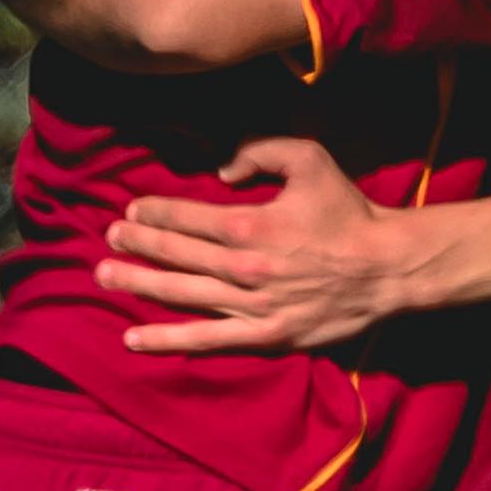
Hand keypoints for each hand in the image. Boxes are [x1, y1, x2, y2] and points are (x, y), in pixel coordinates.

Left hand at [105, 138, 412, 354]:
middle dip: (137, 243)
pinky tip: (134, 339)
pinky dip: (167, 340)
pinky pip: (206, 339)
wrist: (387, 267)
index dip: (153, 210)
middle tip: (109, 237)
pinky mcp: (264, 335)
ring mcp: (250, 305)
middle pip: (174, 253)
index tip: (132, 208)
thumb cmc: (348, 212)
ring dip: (137, 284)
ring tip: (104, 277)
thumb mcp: (311, 160)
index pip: (186, 216)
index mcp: (250, 224)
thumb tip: (222, 169)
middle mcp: (241, 266)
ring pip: (180, 294)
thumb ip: (262, 149)